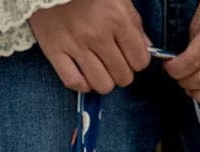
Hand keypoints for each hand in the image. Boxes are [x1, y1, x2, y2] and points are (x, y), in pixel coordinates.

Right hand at [29, 0, 150, 93]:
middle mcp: (96, 33)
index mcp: (116, 17)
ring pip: (102, 85)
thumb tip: (146, 49)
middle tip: (113, 59)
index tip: (130, 54)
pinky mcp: (53, 49)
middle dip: (121, 71)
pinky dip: (82, 83)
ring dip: (104, 80)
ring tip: (99, 66)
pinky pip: (75, 83)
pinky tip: (84, 72)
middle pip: (123, 77)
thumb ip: (135, 23)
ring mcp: (74, 43)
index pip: (140, 61)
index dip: (137, 60)